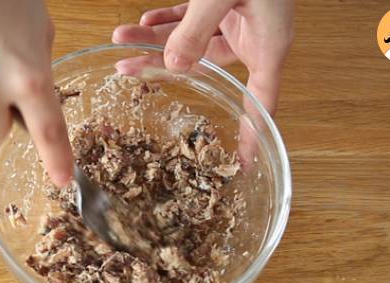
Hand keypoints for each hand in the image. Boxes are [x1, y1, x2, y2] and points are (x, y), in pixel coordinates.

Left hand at [112, 0, 293, 114]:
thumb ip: (197, 29)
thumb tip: (172, 65)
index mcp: (268, 45)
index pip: (262, 102)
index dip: (253, 132)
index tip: (244, 160)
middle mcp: (253, 37)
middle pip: (206, 67)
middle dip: (161, 67)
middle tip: (127, 71)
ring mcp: (237, 19)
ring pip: (191, 40)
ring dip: (155, 37)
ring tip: (121, 37)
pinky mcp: (225, 3)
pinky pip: (193, 17)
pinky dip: (170, 18)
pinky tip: (145, 18)